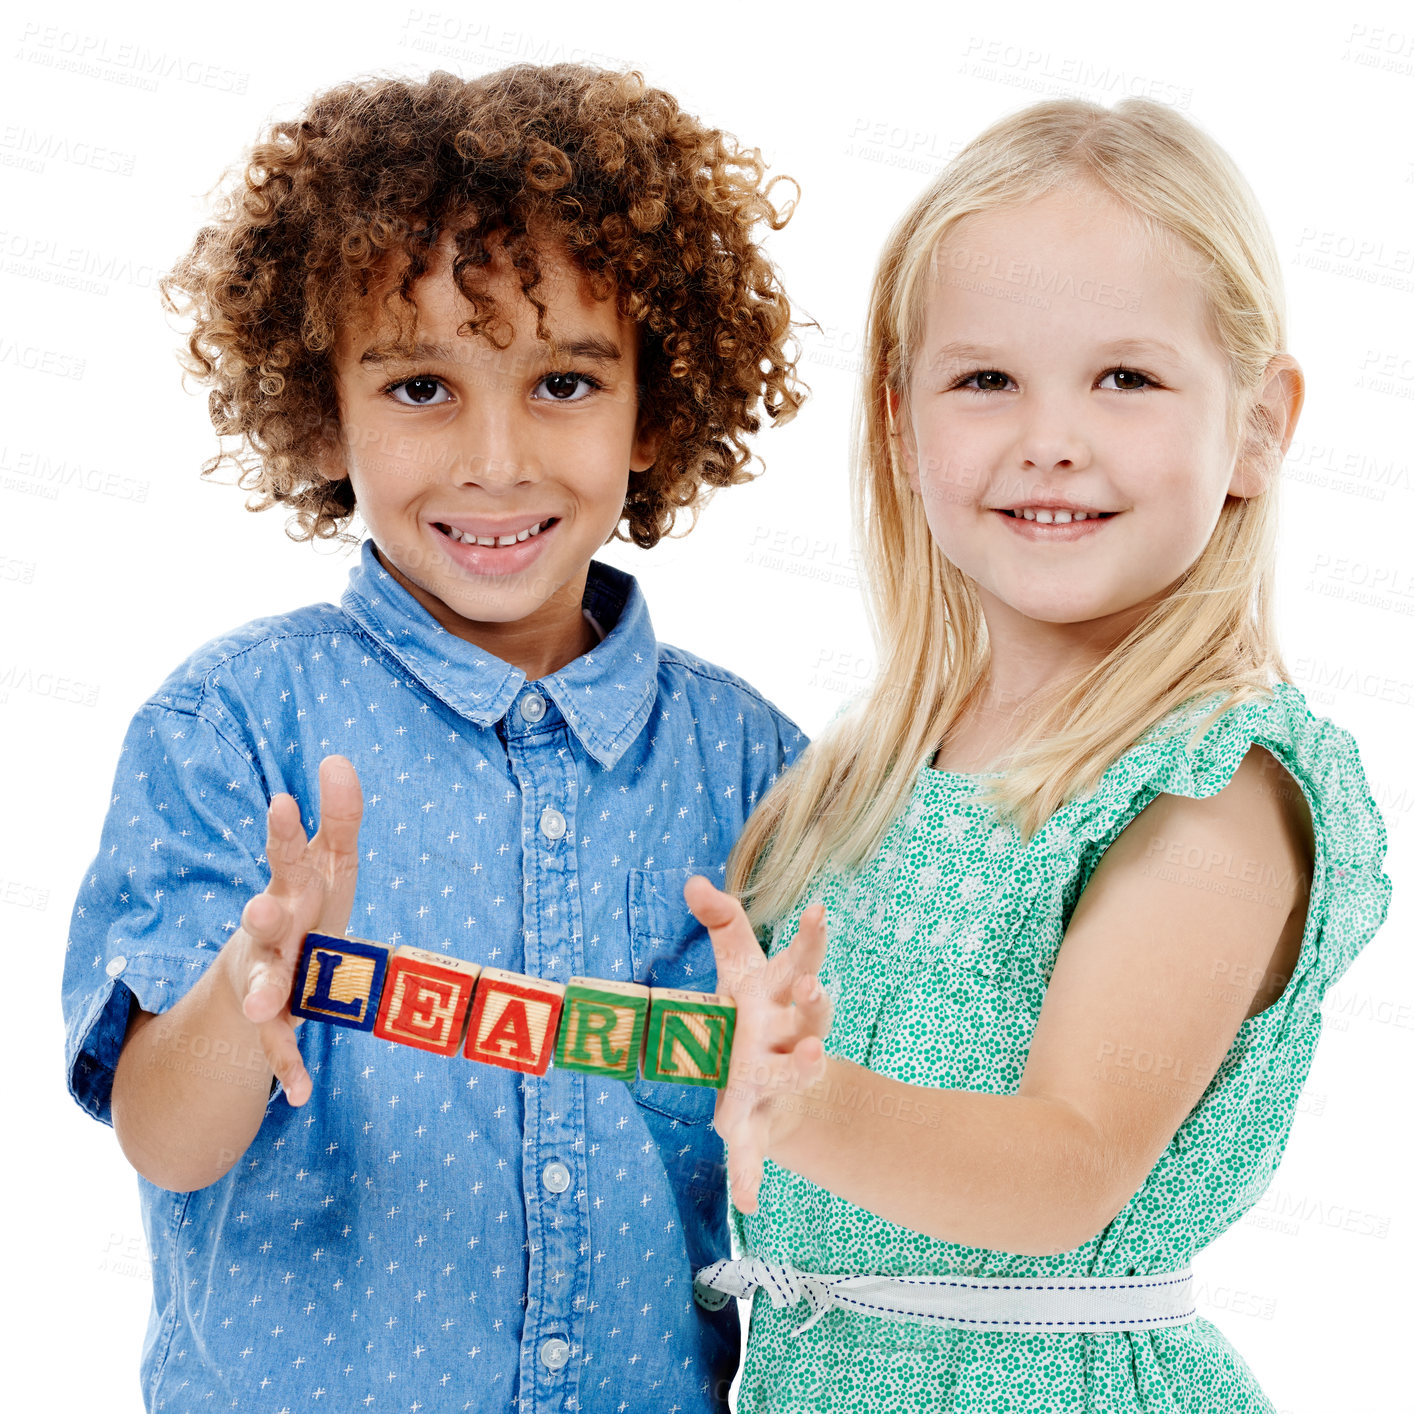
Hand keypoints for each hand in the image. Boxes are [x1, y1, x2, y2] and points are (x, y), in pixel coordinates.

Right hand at [226, 754, 363, 1105]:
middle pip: (267, 921)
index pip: (287, 856)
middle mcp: (273, 931)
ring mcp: (269, 977)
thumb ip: (339, 816)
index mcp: (291, 887)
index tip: (285, 803)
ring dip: (262, 992)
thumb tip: (339, 758)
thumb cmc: (307, 904)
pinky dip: (291, 1067)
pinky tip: (303, 1093)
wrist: (262, 972)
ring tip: (258, 1007)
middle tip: (259, 908)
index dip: (286, 832)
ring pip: (264, 984)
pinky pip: (282, 1046)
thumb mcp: (328, 862)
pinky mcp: (277, 1022)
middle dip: (263, 915)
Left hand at [682, 875, 832, 1213]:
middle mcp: (789, 1036)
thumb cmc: (755, 1015)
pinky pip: (754, 1152)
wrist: (777, 1087)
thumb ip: (722, 923)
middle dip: (812, 1002)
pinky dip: (750, 1174)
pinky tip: (748, 1201)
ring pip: (793, 1074)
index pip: (800, 961)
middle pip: (809, 1016)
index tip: (819, 912)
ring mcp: (776, 1081)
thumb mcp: (740, 967)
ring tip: (813, 1059)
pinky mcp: (758, 1124)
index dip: (810, 940)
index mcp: (781, 997)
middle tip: (813, 987)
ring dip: (802, 1068)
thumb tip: (693, 882)